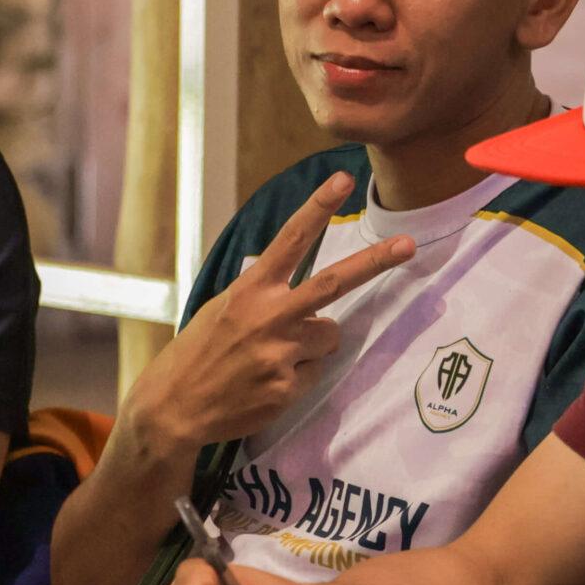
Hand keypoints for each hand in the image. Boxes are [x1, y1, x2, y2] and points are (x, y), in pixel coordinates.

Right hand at [127, 173, 416, 451]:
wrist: (175, 405)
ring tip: (271, 356)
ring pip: (328, 336)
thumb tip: (313, 302)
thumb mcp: (225, 307)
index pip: (291, 240)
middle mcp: (269, 316)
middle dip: (376, 262)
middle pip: (334, 282)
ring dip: (312, 343)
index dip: (318, 207)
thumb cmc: (202, 350)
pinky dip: (296, 376)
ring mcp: (280, 353)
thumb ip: (266, 296)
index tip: (343, 179)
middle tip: (409, 245)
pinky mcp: (286, 387)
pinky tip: (264, 383)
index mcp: (251, 289)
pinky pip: (314, 373)